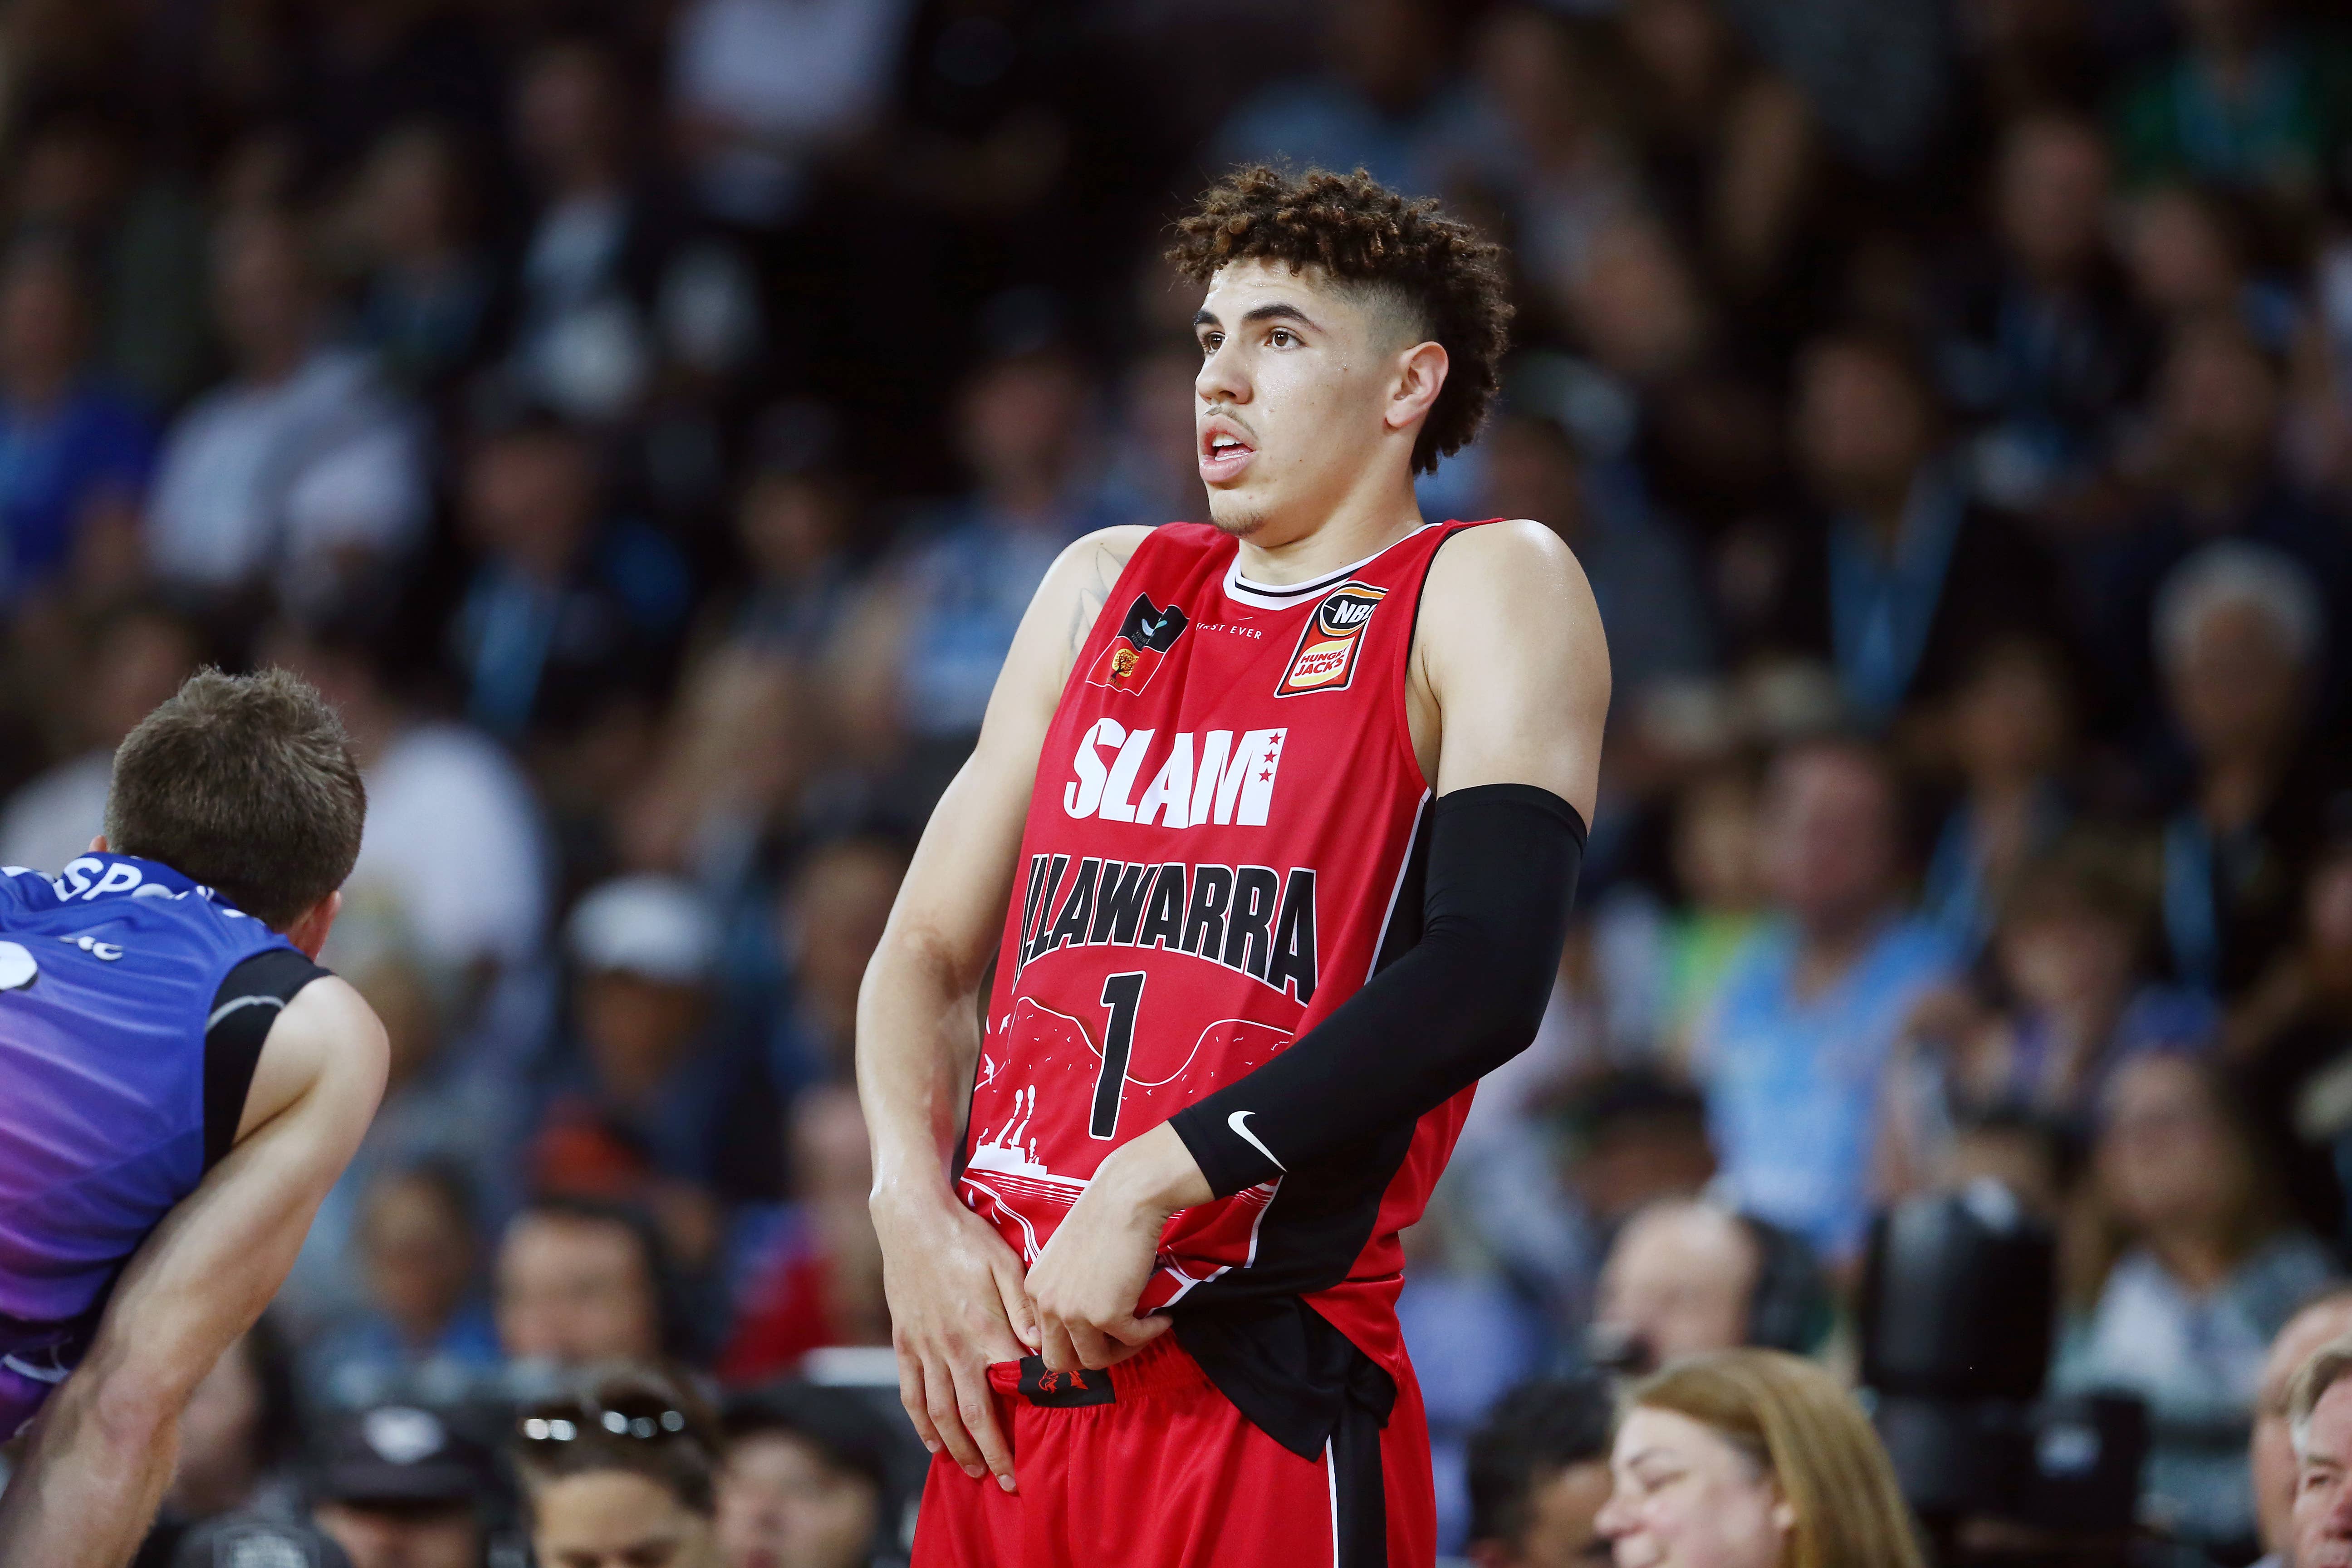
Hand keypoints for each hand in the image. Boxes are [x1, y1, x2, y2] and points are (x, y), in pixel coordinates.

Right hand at [871, 1182, 1038, 1491]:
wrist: (912, 1221)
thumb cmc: (967, 1239)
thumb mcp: (1007, 1264)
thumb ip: (1025, 1310)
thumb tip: (1045, 1350)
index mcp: (983, 1329)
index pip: (1005, 1392)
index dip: (1017, 1428)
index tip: (1032, 1455)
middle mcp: (952, 1347)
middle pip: (971, 1415)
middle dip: (990, 1454)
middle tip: (1007, 1484)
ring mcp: (924, 1348)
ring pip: (939, 1412)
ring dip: (956, 1448)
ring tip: (973, 1472)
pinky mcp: (904, 1343)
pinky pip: (911, 1393)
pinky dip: (921, 1424)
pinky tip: (933, 1443)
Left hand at [1023, 1123, 1211, 1372]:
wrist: (1126, 1197)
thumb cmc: (1102, 1219)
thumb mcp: (1064, 1259)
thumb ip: (1061, 1291)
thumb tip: (1077, 1329)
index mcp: (1034, 1290)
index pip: (1043, 1341)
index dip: (1072, 1344)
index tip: (1097, 1336)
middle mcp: (1047, 1305)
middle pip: (1060, 1362)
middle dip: (1092, 1357)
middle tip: (1118, 1342)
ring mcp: (1074, 1312)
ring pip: (1095, 1361)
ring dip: (1123, 1350)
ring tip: (1142, 1328)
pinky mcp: (1106, 1314)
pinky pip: (1132, 1340)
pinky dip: (1150, 1331)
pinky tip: (1161, 1316)